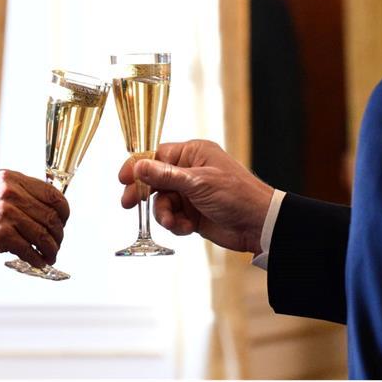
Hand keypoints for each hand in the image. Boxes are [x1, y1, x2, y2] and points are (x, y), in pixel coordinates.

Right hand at [0, 169, 69, 267]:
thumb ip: (18, 197)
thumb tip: (47, 214)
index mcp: (11, 179)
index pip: (52, 193)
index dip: (63, 211)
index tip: (62, 223)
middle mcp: (10, 191)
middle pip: (52, 215)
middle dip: (59, 234)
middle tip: (56, 244)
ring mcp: (6, 212)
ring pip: (44, 234)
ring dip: (51, 249)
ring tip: (49, 256)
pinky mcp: (0, 234)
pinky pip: (31, 249)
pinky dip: (38, 259)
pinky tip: (38, 263)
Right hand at [118, 139, 273, 253]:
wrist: (259, 225)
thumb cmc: (236, 195)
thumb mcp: (198, 183)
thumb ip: (166, 175)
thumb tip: (138, 166)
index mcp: (193, 154)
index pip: (156, 156)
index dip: (138, 166)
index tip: (123, 179)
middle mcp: (190, 171)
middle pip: (154, 180)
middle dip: (144, 194)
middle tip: (129, 204)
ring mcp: (191, 194)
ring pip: (162, 202)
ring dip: (164, 214)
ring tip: (174, 222)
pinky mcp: (193, 214)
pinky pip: (173, 217)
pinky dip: (176, 224)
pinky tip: (188, 228)